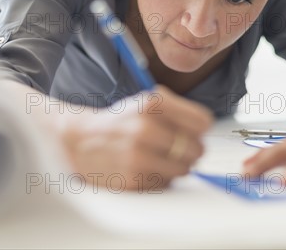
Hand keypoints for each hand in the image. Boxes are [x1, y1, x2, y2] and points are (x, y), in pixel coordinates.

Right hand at [60, 84, 213, 190]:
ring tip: (158, 157)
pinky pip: (166, 184)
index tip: (190, 131)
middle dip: (189, 150)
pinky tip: (145, 167)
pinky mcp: (133, 179)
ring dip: (176, 166)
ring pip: (185, 169)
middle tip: (174, 147)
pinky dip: (160, 179)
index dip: (199, 129)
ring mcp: (138, 155)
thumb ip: (179, 111)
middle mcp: (145, 128)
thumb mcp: (146, 101)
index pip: (203, 122)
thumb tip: (206, 131)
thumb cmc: (120, 122)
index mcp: (152, 103)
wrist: (79, 140)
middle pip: (198, 148)